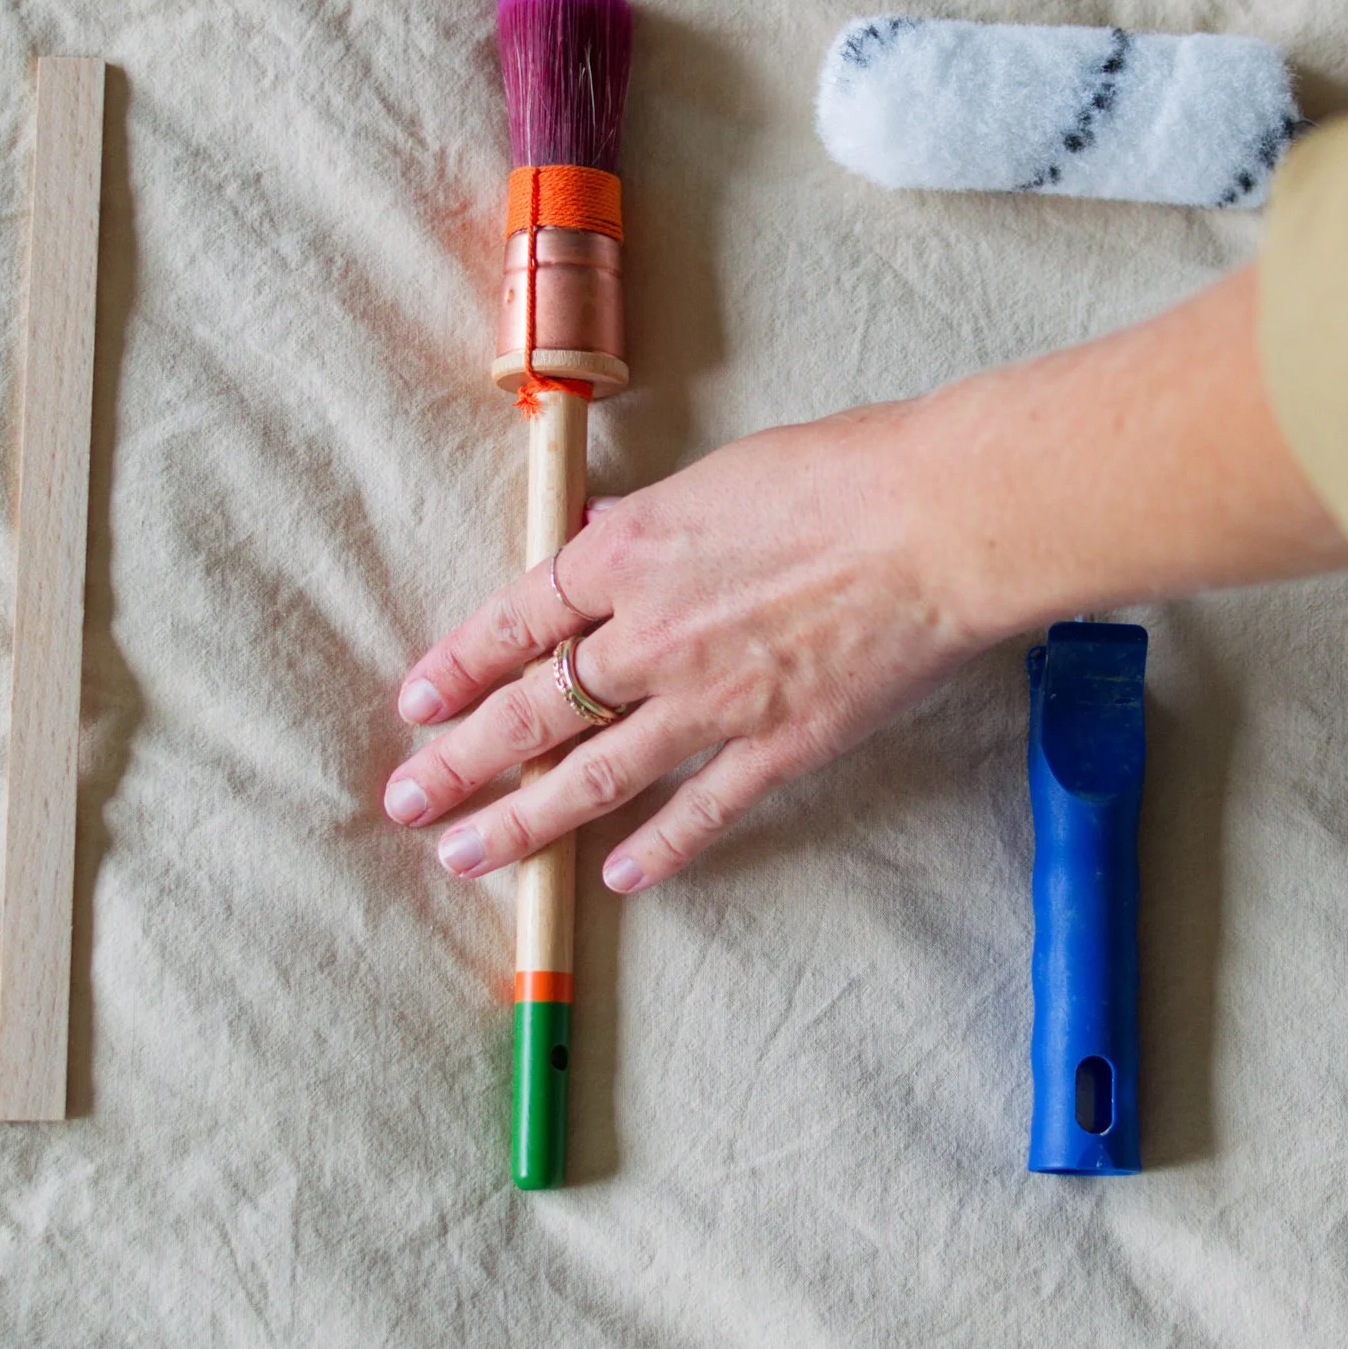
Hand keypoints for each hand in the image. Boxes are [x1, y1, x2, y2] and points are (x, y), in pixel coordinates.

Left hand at [383, 400, 988, 892]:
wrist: (940, 521)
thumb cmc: (842, 472)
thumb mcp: (716, 474)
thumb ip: (651, 519)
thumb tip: (606, 530)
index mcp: (628, 553)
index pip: (515, 621)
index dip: (458, 665)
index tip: (417, 701)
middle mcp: (650, 634)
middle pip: (531, 710)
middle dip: (459, 761)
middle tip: (407, 800)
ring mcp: (710, 701)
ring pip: (592, 775)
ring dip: (522, 820)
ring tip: (467, 854)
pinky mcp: (777, 746)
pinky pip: (700, 810)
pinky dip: (657, 848)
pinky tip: (617, 876)